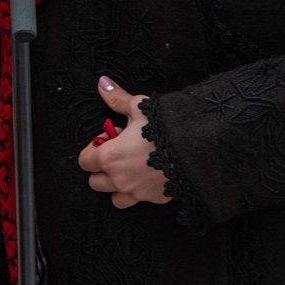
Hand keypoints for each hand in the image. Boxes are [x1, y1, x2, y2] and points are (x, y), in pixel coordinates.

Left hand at [76, 76, 169, 208]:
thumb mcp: (139, 107)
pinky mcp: (156, 199)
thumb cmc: (166, 128)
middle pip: (96, 182)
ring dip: (118, 186)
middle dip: (103, 168)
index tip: (110, 138)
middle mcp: (120, 179)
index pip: (84, 161)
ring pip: (115, 198)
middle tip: (119, 153)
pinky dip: (141, 191)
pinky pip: (140, 200)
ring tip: (131, 169)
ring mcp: (138, 192)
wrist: (199, 149)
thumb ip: (117, 99)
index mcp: (110, 158)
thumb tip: (103, 84)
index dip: (94, 148)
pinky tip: (151, 174)